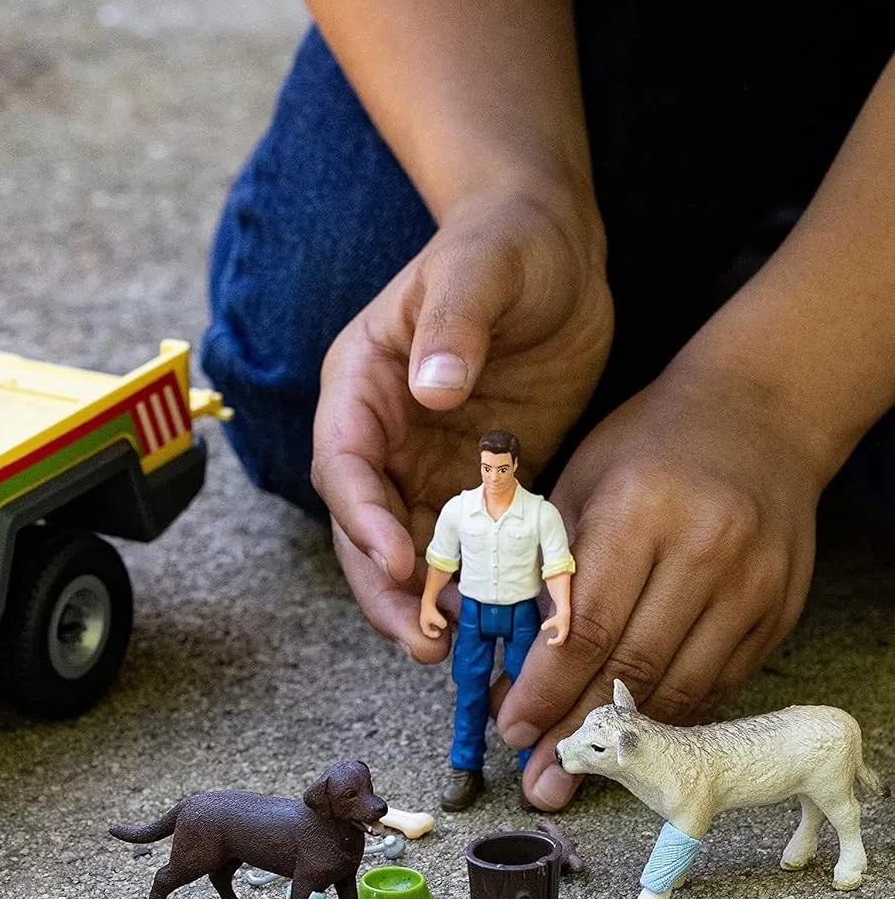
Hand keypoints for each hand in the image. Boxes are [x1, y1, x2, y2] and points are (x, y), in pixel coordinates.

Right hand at [312, 184, 611, 658]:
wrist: (554, 249)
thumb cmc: (505, 244)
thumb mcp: (480, 269)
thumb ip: (454, 324)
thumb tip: (433, 387)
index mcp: (360, 386)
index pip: (343, 464)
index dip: (362, 517)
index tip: (396, 560)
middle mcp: (380, 436)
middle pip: (364, 527)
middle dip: (387, 588)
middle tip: (422, 642)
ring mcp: (423, 465)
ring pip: (409, 551)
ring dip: (428, 603)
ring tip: (456, 654)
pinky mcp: (471, 484)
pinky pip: (466, 546)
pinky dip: (479, 586)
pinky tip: (504, 621)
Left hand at [497, 355, 820, 807]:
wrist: (760, 414)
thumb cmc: (648, 447)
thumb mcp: (579, 484)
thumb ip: (545, 571)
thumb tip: (505, 664)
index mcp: (640, 511)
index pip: (585, 625)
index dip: (546, 689)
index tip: (513, 729)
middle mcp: (705, 549)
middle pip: (633, 666)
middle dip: (580, 731)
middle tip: (543, 778)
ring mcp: (753, 582)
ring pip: (683, 684)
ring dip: (629, 738)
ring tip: (584, 772)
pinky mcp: (781, 606)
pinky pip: (721, 678)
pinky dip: (674, 710)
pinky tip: (638, 732)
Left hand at [539, 609, 569, 646]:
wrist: (564, 614)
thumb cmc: (557, 618)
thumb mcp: (552, 621)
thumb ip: (547, 624)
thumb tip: (542, 628)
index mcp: (563, 632)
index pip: (559, 641)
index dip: (553, 642)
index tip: (548, 641)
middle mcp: (565, 634)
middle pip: (560, 642)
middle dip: (554, 643)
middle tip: (548, 641)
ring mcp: (565, 633)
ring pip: (561, 641)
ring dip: (555, 643)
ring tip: (549, 640)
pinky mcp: (564, 632)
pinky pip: (561, 639)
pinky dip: (557, 641)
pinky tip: (552, 638)